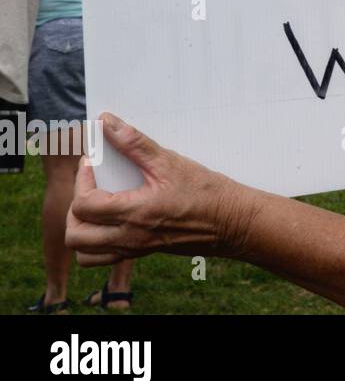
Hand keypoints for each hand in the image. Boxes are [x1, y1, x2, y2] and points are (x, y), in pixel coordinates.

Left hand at [67, 113, 258, 264]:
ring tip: (95, 207)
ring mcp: (135, 248)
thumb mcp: (170, 162)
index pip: (84, 205)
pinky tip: (112, 220)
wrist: (233, 222)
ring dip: (81, 230)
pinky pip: (105, 257)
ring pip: (85, 253)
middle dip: (75, 208)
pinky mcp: (143, 252)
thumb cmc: (207, 193)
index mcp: (135, 213)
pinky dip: (97, 243)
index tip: (92, 164)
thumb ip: (134, 143)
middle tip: (90, 186)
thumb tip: (108, 122)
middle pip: (76, 235)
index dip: (81, 180)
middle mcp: (130, 236)